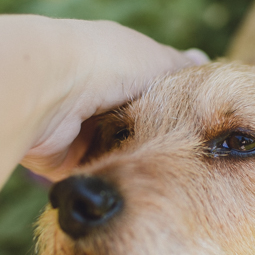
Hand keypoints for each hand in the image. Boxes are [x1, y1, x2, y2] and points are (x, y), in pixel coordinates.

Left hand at [20, 20, 207, 179]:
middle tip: (193, 160)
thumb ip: (181, 69)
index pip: (153, 86)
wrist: (49, 89)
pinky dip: (115, 183)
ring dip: (139, 165)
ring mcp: (80, 129)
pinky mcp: (65, 162)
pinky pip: (97, 177)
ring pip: (120, 153)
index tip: (204, 123)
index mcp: (117, 63)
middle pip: (139, 124)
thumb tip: (202, 61)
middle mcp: (97, 95)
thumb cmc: (108, 64)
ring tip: (177, 183)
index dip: (178, 104)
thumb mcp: (157, 60)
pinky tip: (143, 193)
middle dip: (161, 139)